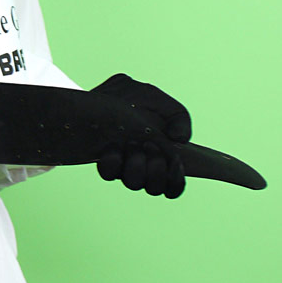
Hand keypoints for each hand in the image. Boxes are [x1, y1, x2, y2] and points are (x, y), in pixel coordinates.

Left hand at [91, 74, 189, 197]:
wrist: (101, 95)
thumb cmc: (132, 99)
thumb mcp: (159, 101)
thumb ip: (179, 117)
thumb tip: (180, 139)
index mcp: (161, 157)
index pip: (174, 185)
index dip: (175, 180)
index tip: (174, 163)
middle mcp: (142, 166)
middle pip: (155, 188)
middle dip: (156, 167)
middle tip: (150, 145)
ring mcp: (122, 167)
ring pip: (134, 183)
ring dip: (136, 163)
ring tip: (131, 142)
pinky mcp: (102, 162)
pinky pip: (109, 173)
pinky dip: (114, 159)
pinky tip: (113, 143)